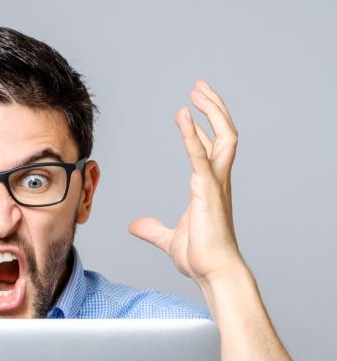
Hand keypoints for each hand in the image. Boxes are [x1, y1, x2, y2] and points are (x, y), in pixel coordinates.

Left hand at [128, 80, 243, 288]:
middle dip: (214, 108)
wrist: (213, 272)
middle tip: (199, 88)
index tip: (191, 109)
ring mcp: (216, 184)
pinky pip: (201, 156)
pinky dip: (192, 135)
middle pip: (224, 134)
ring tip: (198, 91)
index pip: (210, 148)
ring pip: (224, 137)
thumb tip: (134, 226)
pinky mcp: (207, 191)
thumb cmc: (200, 257)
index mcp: (209, 188)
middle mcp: (217, 181)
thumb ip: (152, 229)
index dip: (203, 127)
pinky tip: (182, 116)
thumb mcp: (169, 239)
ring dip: (212, 111)